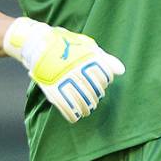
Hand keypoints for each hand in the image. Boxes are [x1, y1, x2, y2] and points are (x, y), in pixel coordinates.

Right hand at [3, 17, 124, 122]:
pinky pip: (67, 108)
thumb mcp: (87, 46)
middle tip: (93, 99)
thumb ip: (105, 59)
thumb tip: (121, 70)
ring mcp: (65, 80)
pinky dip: (73, 115)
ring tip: (86, 109)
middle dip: (96, 97)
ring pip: (83, 102)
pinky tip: (75, 116)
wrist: (39, 43)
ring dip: (87, 108)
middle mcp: (78, 70)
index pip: (105, 76)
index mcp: (87, 58)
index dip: (104, 81)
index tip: (101, 83)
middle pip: (95, 91)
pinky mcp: (53, 89)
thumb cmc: (66, 45)